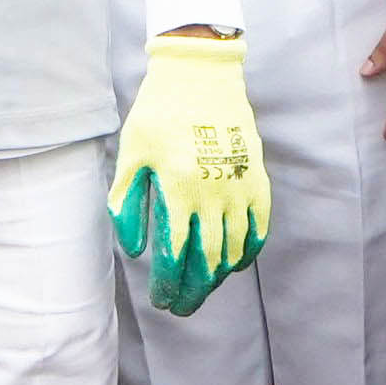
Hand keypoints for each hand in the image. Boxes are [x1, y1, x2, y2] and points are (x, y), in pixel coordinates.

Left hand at [109, 29, 271, 317]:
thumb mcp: (130, 154)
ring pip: (233, 250)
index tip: (161, 301)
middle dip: (193, 291)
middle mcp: (213, 192)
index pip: (175, 253)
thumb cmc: (157, 114)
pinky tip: (230, 265)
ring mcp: (240, 187)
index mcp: (178, 186)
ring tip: (200, 290)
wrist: (201, 76)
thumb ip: (127, 204)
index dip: (169, 283)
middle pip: (206, 261)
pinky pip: (257, 229)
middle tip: (180, 308)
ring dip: (216, 278)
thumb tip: (135, 251)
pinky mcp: (258, 180)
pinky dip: (245, 253)